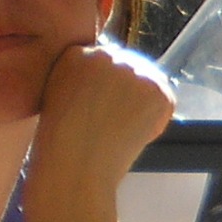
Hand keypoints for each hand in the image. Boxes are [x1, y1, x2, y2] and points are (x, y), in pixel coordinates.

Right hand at [29, 39, 174, 196]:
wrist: (75, 167)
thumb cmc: (60, 146)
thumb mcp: (57, 99)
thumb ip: (81, 82)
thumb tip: (110, 83)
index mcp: (75, 54)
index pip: (104, 61)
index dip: (106, 88)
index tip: (101, 108)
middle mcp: (105, 55)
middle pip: (129, 68)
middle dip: (127, 93)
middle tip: (115, 123)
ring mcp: (133, 70)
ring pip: (149, 83)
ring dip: (143, 105)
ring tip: (121, 131)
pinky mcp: (156, 89)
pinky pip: (165, 101)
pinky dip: (157, 120)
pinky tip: (135, 135)